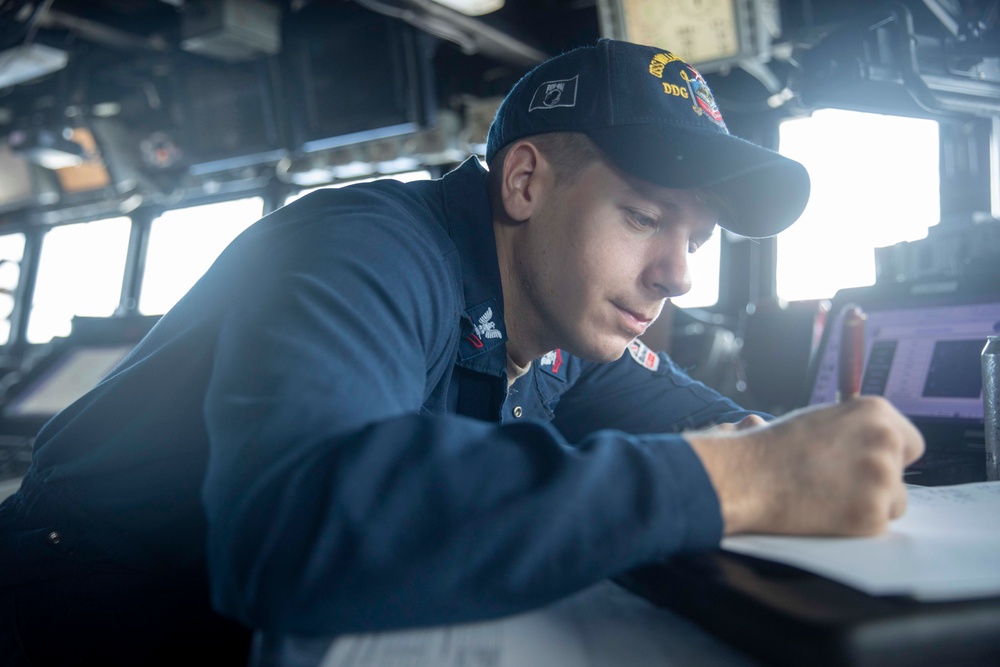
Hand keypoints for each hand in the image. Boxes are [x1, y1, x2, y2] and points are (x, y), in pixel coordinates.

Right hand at [685, 397, 924, 536]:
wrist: (747, 476)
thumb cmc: (774, 447)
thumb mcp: (821, 420)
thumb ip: (856, 430)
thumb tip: (878, 444)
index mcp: (874, 412)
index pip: (910, 442)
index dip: (889, 455)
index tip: (869, 463)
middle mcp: (885, 441)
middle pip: (901, 473)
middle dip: (878, 481)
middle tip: (840, 484)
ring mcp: (882, 478)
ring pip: (894, 501)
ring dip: (869, 504)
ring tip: (829, 497)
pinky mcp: (873, 514)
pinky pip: (877, 525)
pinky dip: (854, 524)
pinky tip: (826, 511)